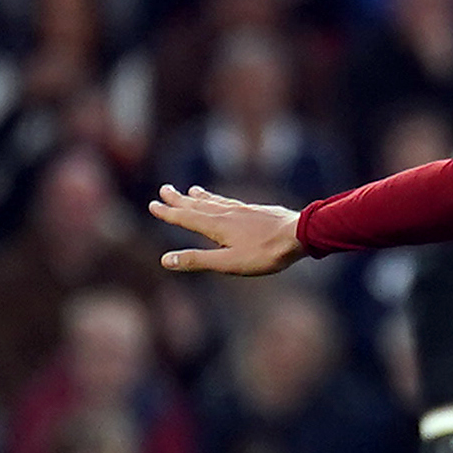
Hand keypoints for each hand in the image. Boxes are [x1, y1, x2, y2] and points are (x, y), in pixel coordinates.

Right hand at [152, 185, 305, 274]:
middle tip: (164, 189)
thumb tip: (165, 260)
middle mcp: (226, 213)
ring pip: (215, 201)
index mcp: (215, 225)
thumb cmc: (264, 253)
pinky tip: (227, 202)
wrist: (299, 235)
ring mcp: (242, 210)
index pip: (185, 217)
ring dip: (200, 196)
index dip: (168, 212)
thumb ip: (197, 260)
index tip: (153, 205)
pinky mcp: (257, 211)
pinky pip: (232, 202)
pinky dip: (221, 199)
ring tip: (191, 190)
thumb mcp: (228, 263)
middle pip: (197, 204)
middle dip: (179, 199)